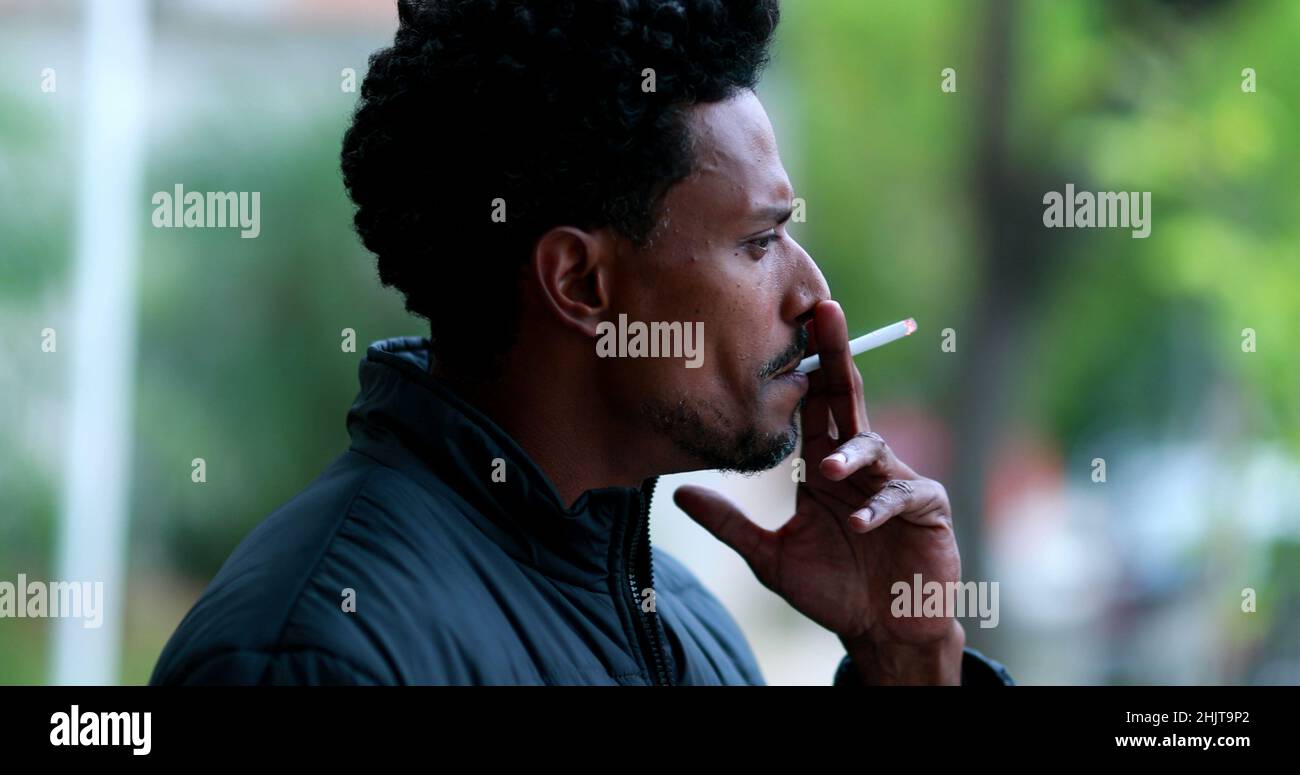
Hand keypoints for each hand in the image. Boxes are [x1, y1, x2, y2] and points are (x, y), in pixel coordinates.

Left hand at [673, 300, 963, 683]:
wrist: (881, 631)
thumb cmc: (831, 591)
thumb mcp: (770, 557)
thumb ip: (730, 524)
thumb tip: (678, 494)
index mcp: (824, 465)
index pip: (813, 405)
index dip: (802, 365)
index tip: (786, 323)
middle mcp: (860, 464)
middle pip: (847, 397)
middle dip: (836, 354)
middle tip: (825, 312)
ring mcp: (895, 481)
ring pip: (872, 446)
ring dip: (850, 455)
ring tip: (828, 471)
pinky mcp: (927, 508)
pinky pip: (905, 494)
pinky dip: (881, 506)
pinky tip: (861, 524)